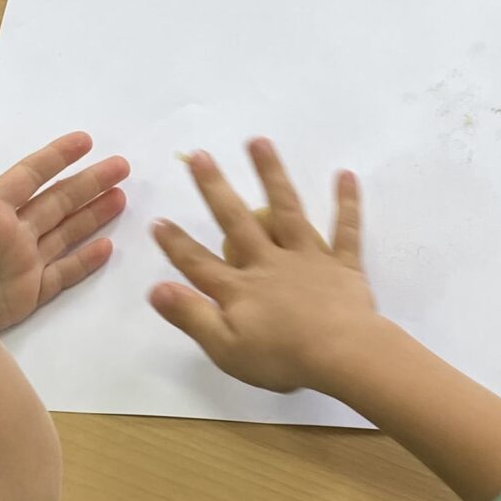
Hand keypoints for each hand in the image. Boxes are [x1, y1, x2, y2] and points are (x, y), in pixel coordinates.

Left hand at [0, 121, 129, 330]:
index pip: (27, 176)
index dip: (55, 157)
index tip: (85, 140)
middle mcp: (9, 233)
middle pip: (56, 201)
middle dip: (88, 183)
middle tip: (123, 165)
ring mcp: (21, 264)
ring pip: (64, 233)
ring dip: (92, 215)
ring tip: (122, 198)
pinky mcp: (28, 294)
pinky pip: (62, 274)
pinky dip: (84, 261)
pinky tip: (107, 247)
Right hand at [150, 140, 381, 393]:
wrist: (342, 355)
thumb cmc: (282, 358)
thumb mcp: (226, 347)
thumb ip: (191, 315)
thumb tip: (155, 288)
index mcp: (240, 288)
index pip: (200, 263)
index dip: (177, 244)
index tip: (159, 220)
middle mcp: (269, 263)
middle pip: (237, 221)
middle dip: (216, 188)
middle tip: (200, 155)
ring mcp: (307, 259)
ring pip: (286, 210)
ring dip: (272, 174)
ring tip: (258, 142)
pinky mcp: (342, 264)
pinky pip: (345, 229)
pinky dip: (346, 202)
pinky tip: (345, 174)